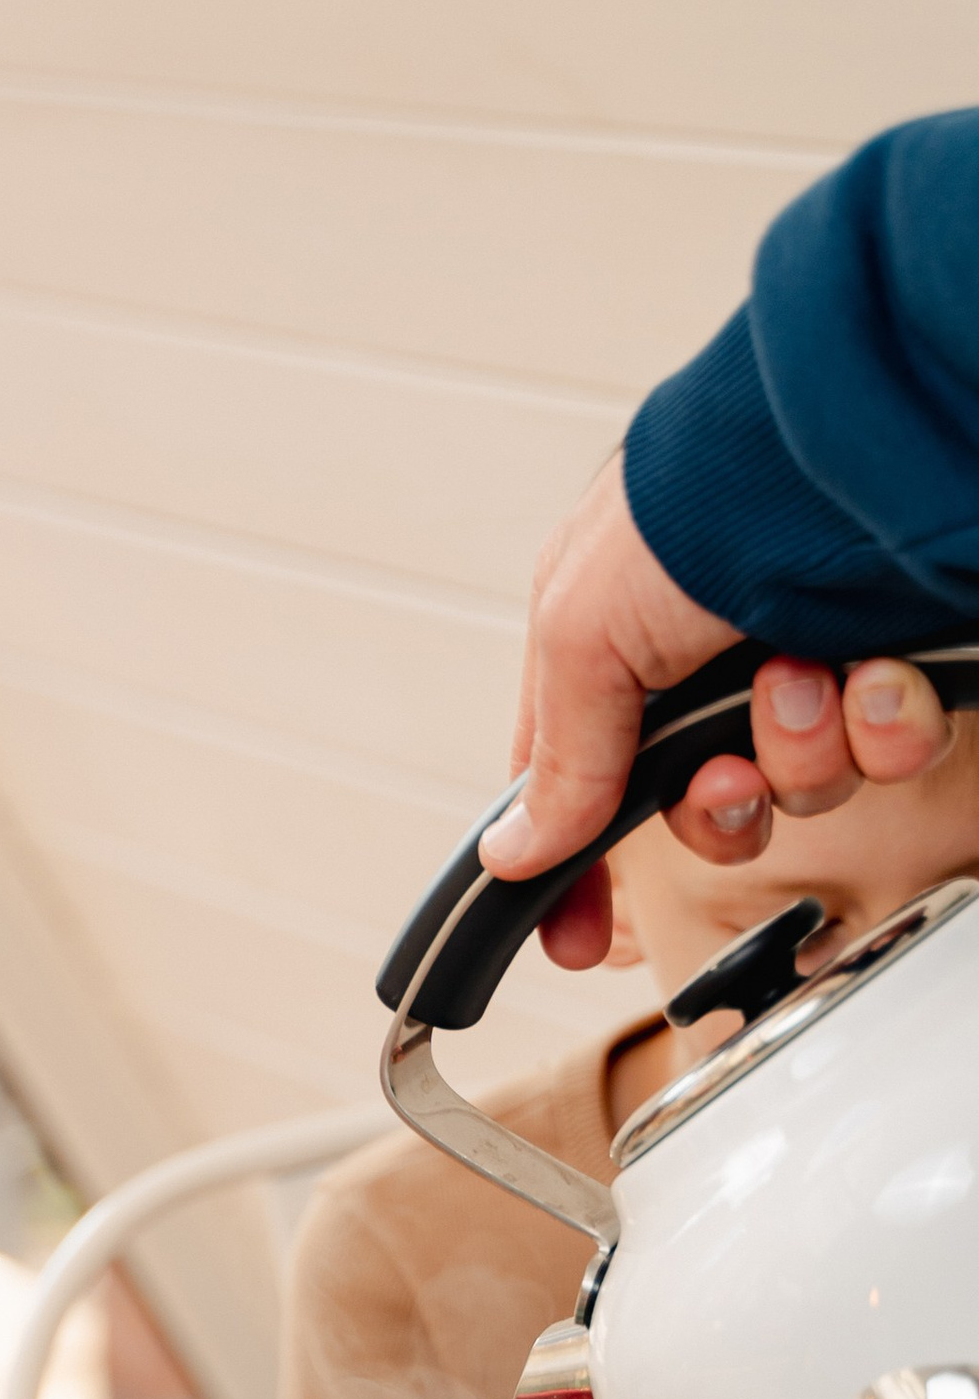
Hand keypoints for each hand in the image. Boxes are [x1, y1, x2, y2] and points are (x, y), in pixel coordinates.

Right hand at [486, 456, 958, 963]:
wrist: (848, 457)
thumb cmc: (700, 505)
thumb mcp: (581, 636)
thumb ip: (556, 763)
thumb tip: (510, 856)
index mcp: (612, 643)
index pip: (581, 789)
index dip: (580, 872)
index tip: (579, 941)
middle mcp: (708, 660)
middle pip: (705, 809)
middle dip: (720, 809)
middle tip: (727, 772)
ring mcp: (804, 664)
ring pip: (801, 788)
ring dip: (801, 753)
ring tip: (804, 679)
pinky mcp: (889, 664)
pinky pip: (888, 750)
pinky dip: (882, 725)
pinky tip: (872, 672)